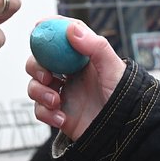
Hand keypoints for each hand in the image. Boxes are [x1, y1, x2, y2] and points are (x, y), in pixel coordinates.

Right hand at [25, 19, 123, 140]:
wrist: (123, 132)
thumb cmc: (124, 97)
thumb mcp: (113, 68)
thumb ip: (95, 46)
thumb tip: (71, 29)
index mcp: (82, 58)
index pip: (60, 38)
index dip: (48, 30)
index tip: (38, 28)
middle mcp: (69, 74)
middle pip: (39, 61)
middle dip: (35, 66)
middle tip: (46, 76)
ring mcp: (63, 93)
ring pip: (34, 85)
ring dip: (39, 92)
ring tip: (56, 102)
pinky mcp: (58, 113)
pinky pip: (39, 110)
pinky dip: (45, 114)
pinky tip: (61, 118)